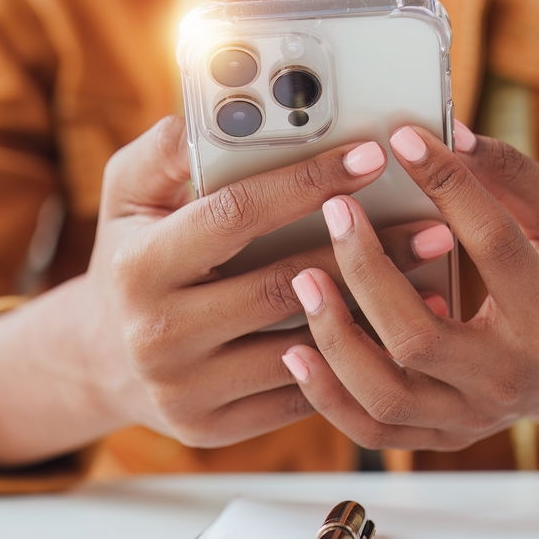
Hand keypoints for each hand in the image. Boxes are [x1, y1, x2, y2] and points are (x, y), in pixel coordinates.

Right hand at [0, 116, 447, 468]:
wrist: (102, 360)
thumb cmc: (132, 256)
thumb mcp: (126, 196)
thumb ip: (163, 150)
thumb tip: (205, 110)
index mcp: (139, 265)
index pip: (235, 216)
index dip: (306, 183)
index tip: (370, 155)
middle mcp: (158, 333)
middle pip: (282, 286)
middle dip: (365, 252)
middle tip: (436, 222)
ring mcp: (187, 388)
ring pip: (302, 346)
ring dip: (374, 312)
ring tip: (433, 277)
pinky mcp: (214, 428)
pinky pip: (298, 393)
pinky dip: (352, 361)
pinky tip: (398, 332)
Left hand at [282, 120, 538, 461]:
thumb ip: (510, 176)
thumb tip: (449, 134)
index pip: (492, 245)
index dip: (448, 186)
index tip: (404, 140)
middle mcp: (509, 378)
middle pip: (419, 336)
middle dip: (367, 269)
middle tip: (335, 210)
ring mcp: (471, 417)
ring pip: (385, 394)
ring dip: (334, 337)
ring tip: (303, 279)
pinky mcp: (440, 436)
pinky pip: (371, 429)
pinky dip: (326, 395)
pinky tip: (295, 349)